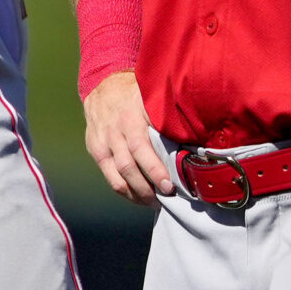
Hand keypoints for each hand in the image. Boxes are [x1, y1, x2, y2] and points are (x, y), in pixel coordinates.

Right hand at [82, 72, 171, 202]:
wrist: (103, 87)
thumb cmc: (136, 95)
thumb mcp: (151, 99)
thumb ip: (165, 119)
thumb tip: (194, 139)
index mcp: (130, 118)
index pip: (141, 148)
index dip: (154, 170)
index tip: (169, 186)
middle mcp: (114, 131)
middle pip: (127, 167)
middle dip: (147, 188)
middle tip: (165, 198)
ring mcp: (102, 143)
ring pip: (117, 177)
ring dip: (136, 194)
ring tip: (153, 203)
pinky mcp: (96, 151)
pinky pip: (109, 177)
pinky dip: (124, 190)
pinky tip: (138, 196)